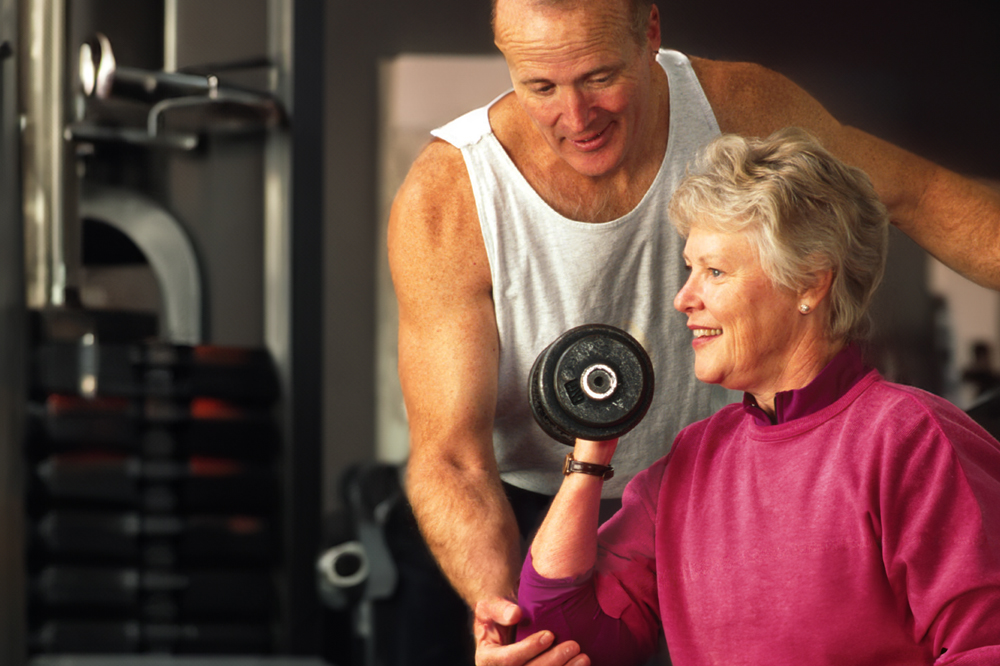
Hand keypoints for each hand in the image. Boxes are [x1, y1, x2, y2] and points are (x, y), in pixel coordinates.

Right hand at [474, 597, 590, 665]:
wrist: (504, 628)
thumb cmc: (497, 616)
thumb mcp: (489, 607)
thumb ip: (498, 608)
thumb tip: (515, 615)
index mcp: (487, 660)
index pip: (507, 660)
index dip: (529, 649)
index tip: (549, 634)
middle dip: (552, 662)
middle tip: (573, 646)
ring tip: (583, 658)